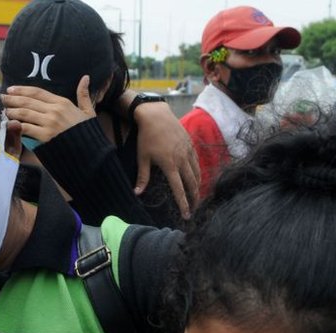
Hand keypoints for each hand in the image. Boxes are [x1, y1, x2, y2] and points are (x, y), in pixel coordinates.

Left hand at [3, 75, 95, 143]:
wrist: (90, 152)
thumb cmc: (88, 134)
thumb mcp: (89, 111)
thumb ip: (84, 94)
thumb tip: (85, 77)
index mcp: (63, 103)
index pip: (38, 92)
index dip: (22, 90)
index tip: (11, 89)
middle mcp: (54, 111)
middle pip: (28, 101)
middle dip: (12, 99)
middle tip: (1, 98)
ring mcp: (49, 123)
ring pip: (24, 113)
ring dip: (11, 111)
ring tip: (3, 110)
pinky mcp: (45, 136)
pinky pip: (26, 128)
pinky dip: (15, 126)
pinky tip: (8, 124)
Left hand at [133, 100, 199, 218]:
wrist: (156, 115)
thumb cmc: (147, 137)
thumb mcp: (142, 158)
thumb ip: (142, 177)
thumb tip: (137, 194)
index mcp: (170, 165)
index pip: (179, 190)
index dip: (183, 204)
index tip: (186, 215)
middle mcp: (182, 160)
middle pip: (192, 184)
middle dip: (194, 198)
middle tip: (194, 209)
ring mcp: (188, 151)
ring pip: (197, 173)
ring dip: (198, 186)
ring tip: (197, 196)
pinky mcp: (190, 144)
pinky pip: (197, 162)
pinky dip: (198, 173)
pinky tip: (197, 178)